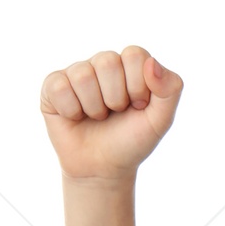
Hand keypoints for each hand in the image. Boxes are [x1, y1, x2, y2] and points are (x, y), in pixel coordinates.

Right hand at [39, 47, 183, 180]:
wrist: (103, 169)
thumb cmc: (130, 141)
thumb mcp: (160, 121)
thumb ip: (171, 89)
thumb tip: (151, 63)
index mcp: (130, 64)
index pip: (134, 55)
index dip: (138, 87)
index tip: (137, 107)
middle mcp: (103, 63)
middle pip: (108, 62)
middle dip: (115, 98)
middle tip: (114, 114)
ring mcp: (77, 73)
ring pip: (83, 75)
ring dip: (94, 107)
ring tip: (97, 117)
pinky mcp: (53, 86)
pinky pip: (60, 87)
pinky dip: (71, 110)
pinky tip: (75, 117)